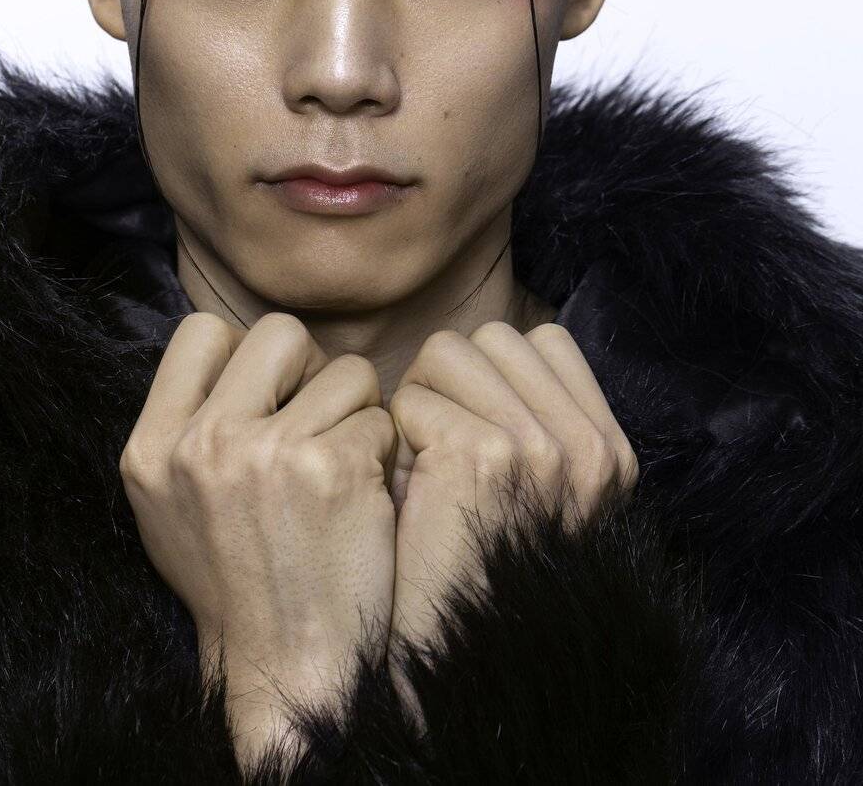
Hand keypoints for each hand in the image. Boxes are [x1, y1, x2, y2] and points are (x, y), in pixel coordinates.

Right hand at [119, 311, 398, 769]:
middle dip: (311, 369)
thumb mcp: (171, 503)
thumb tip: (234, 350)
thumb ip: (189, 423)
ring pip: (345, 370)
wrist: (286, 667)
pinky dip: (383, 453)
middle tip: (317, 422)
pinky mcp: (331, 470)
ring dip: (355, 413)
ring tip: (340, 468)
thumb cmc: (237, 581)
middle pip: (279, 333)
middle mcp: (201, 445)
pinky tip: (364, 498)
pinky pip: (379, 418)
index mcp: (151, 448)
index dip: (245, 354)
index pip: (202, 330)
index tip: (265, 398)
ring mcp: (266, 455)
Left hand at [386, 321, 639, 663]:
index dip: (490, 371)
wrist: (457, 668)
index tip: (469, 425)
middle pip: (494, 337)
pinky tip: (408, 490)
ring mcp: (543, 449)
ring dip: (420, 400)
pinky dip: (396, 439)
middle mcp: (588, 447)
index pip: (544, 340)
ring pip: (450, 352)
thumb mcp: (532, 494)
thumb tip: (478, 348)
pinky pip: (414, 401)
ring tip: (422, 462)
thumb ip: (527, 421)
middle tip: (435, 446)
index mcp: (609, 453)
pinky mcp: (487, 456)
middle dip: (450, 379)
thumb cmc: (473, 577)